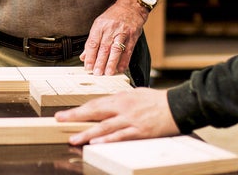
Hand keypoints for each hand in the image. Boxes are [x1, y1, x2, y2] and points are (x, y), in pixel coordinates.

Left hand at [54, 88, 178, 144]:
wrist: (177, 105)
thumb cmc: (157, 101)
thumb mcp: (135, 95)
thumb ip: (120, 101)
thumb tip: (107, 106)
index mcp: (121, 98)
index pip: (95, 104)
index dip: (78, 109)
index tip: (64, 114)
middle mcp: (122, 108)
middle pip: (95, 112)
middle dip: (75, 116)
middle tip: (60, 120)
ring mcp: (130, 120)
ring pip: (104, 126)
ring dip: (87, 133)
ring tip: (74, 138)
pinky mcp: (139, 131)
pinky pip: (121, 136)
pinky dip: (108, 139)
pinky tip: (97, 142)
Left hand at [80, 0, 146, 74]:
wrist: (131, 6)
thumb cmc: (114, 16)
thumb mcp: (100, 24)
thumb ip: (92, 41)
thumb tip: (84, 56)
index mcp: (100, 25)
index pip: (93, 43)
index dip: (89, 56)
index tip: (87, 66)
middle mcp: (111, 29)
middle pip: (104, 48)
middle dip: (100, 62)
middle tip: (97, 73)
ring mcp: (122, 32)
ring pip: (115, 49)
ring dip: (111, 63)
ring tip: (108, 73)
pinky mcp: (132, 36)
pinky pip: (128, 50)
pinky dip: (124, 61)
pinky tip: (120, 68)